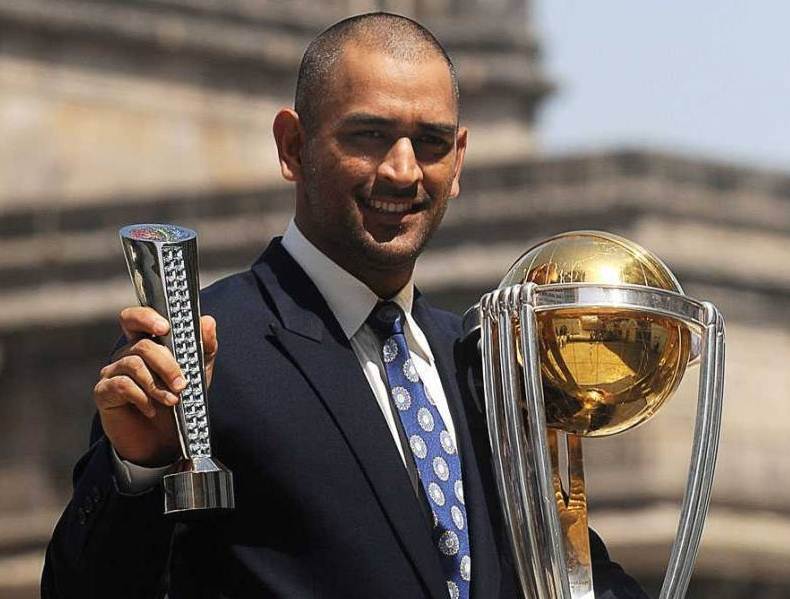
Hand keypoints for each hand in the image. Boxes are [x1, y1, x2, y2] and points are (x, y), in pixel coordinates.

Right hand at [93, 307, 217, 465]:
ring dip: (157, 384)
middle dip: (166, 364)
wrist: (165, 439)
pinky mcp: (104, 392)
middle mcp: (127, 353)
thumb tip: (207, 321)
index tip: (165, 328)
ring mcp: (113, 372)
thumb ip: (204, 346)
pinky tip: (152, 409)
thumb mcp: (199, 372)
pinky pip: (120, 385)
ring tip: (173, 401)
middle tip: (182, 384)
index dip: (147, 317)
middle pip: (141, 345)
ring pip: (133, 364)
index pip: (135, 318)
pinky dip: (141, 397)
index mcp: (147, 342)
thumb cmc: (180, 399)